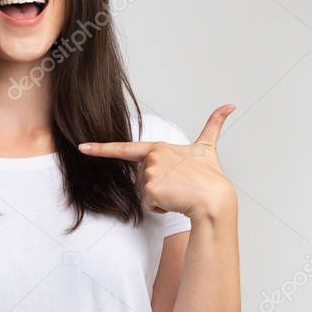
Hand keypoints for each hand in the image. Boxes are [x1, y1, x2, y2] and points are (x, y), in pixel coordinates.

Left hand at [77, 105, 236, 219]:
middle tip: (179, 185)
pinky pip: (148, 204)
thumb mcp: (208, 147)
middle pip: (140, 180)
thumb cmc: (211, 176)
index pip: (123, 148)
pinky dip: (161, 207)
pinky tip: (175, 201)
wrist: (215, 198)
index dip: (100, 149)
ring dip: (160, 197)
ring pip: (144, 193)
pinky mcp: (149, 190)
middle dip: (156, 187)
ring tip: (179, 192)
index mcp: (158, 147)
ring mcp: (148, 174)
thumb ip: (214, 124)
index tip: (82, 147)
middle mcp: (150, 158)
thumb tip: (230, 105)